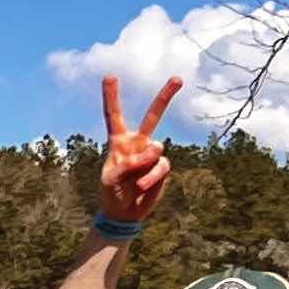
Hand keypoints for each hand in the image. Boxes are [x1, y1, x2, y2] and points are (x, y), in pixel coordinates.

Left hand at [97, 74, 182, 225]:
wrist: (124, 212)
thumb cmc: (111, 192)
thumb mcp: (110, 178)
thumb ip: (128, 162)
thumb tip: (155, 150)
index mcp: (118, 141)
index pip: (114, 115)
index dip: (111, 97)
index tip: (109, 76)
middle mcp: (137, 143)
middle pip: (153, 116)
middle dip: (166, 97)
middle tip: (178, 78)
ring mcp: (151, 154)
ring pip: (157, 148)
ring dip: (146, 165)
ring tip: (135, 182)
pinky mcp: (161, 167)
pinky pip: (161, 167)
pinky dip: (152, 178)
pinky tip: (142, 186)